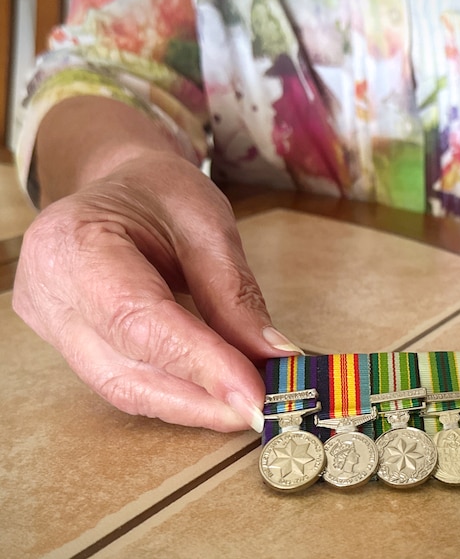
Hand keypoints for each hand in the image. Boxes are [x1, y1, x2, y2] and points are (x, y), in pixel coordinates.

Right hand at [12, 152, 300, 430]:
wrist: (120, 185)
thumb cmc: (159, 193)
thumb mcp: (207, 225)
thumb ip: (234, 294)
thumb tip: (275, 357)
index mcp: (76, 242)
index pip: (138, 319)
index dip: (199, 364)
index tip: (253, 393)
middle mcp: (49, 290)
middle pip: (126, 370)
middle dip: (201, 399)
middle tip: (262, 410)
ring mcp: (50, 324)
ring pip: (125, 388)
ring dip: (193, 405)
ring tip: (246, 406)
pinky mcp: (68, 345)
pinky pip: (125, 382)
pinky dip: (177, 395)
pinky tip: (217, 398)